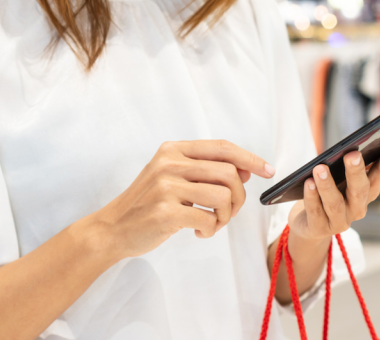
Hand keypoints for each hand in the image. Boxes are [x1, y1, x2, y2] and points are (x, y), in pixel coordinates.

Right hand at [87, 140, 273, 259]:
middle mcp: (169, 163)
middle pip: (229, 173)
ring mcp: (166, 187)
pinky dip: (211, 229)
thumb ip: (206, 169)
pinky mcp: (165, 212)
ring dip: (226, 217)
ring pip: (223, 197)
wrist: (112, 228)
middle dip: (238, 198)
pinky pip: (208, 219)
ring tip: (213, 223)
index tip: (268, 170)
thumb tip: (246, 168)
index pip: (222, 147)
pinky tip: (199, 232)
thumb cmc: (149, 203)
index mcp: (173, 150)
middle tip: (228, 213)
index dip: (250, 158)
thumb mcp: (173, 176)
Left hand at [287, 140, 379, 241]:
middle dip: (357, 172)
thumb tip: (350, 146)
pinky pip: (315, 212)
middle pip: (360, 190)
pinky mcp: (320, 229)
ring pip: (335, 204)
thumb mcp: (342, 179)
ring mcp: (340, 221)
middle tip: (353, 154)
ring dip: (328, 185)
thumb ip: (348, 166)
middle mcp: (357, 208)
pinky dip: (312, 197)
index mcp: (368, 192)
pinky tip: (308, 183)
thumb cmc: (330, 193)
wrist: (311, 226)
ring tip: (320, 168)